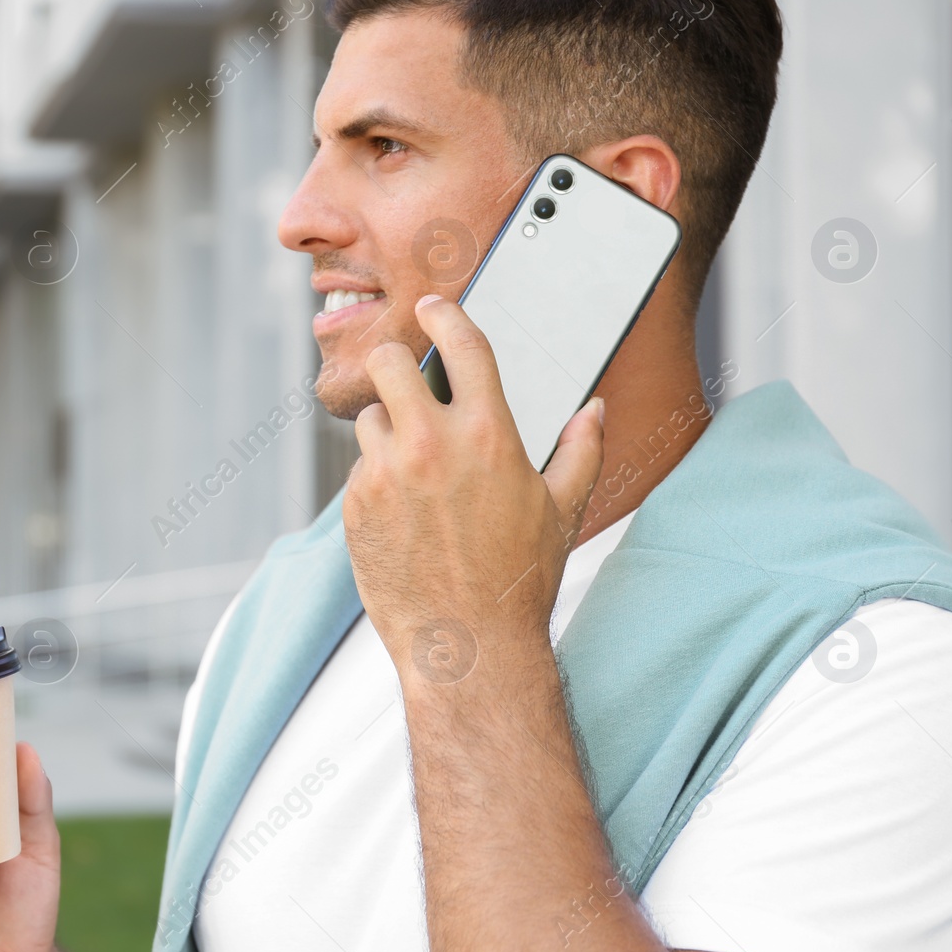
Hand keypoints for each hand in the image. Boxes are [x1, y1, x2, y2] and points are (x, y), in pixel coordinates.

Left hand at [343, 294, 605, 684]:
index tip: (433, 307)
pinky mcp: (356, 505)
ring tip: (415, 467)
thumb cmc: (520, 580)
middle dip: (397, 363)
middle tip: (407, 378)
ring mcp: (387, 474)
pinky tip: (403, 509)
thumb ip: (582, 449)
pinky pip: (359, 467)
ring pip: (370, 416)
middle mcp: (432, 444)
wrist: (467, 645)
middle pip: (389, 362)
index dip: (444, 314)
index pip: (461, 344)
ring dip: (388, 428)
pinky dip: (376, 476)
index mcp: (490, 435)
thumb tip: (595, 409)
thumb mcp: (562, 510)